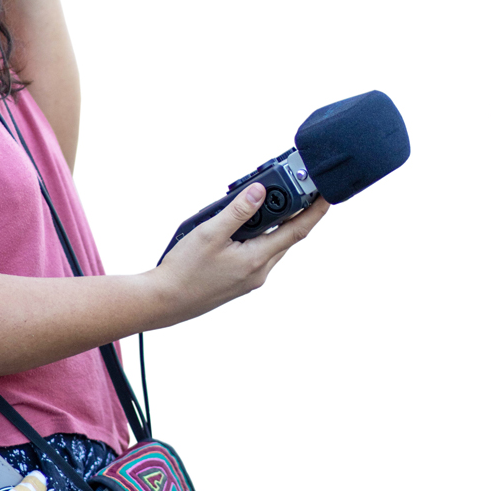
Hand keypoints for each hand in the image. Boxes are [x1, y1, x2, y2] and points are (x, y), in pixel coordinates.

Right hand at [152, 184, 329, 324]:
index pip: (296, 231)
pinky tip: (241, 228)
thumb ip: (237, 211)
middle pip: (286, 237)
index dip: (315, 211)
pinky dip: (258, 237)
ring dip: (272, 225)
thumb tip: (260, 191)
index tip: (326, 195)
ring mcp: (250, 279)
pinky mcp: (240, 281)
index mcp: (256, 260)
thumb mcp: (209, 233)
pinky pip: (258, 254)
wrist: (164, 301)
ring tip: (260, 203)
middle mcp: (259, 272)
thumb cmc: (184, 271)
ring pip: (271, 245)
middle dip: (293, 214)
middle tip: (293, 189)